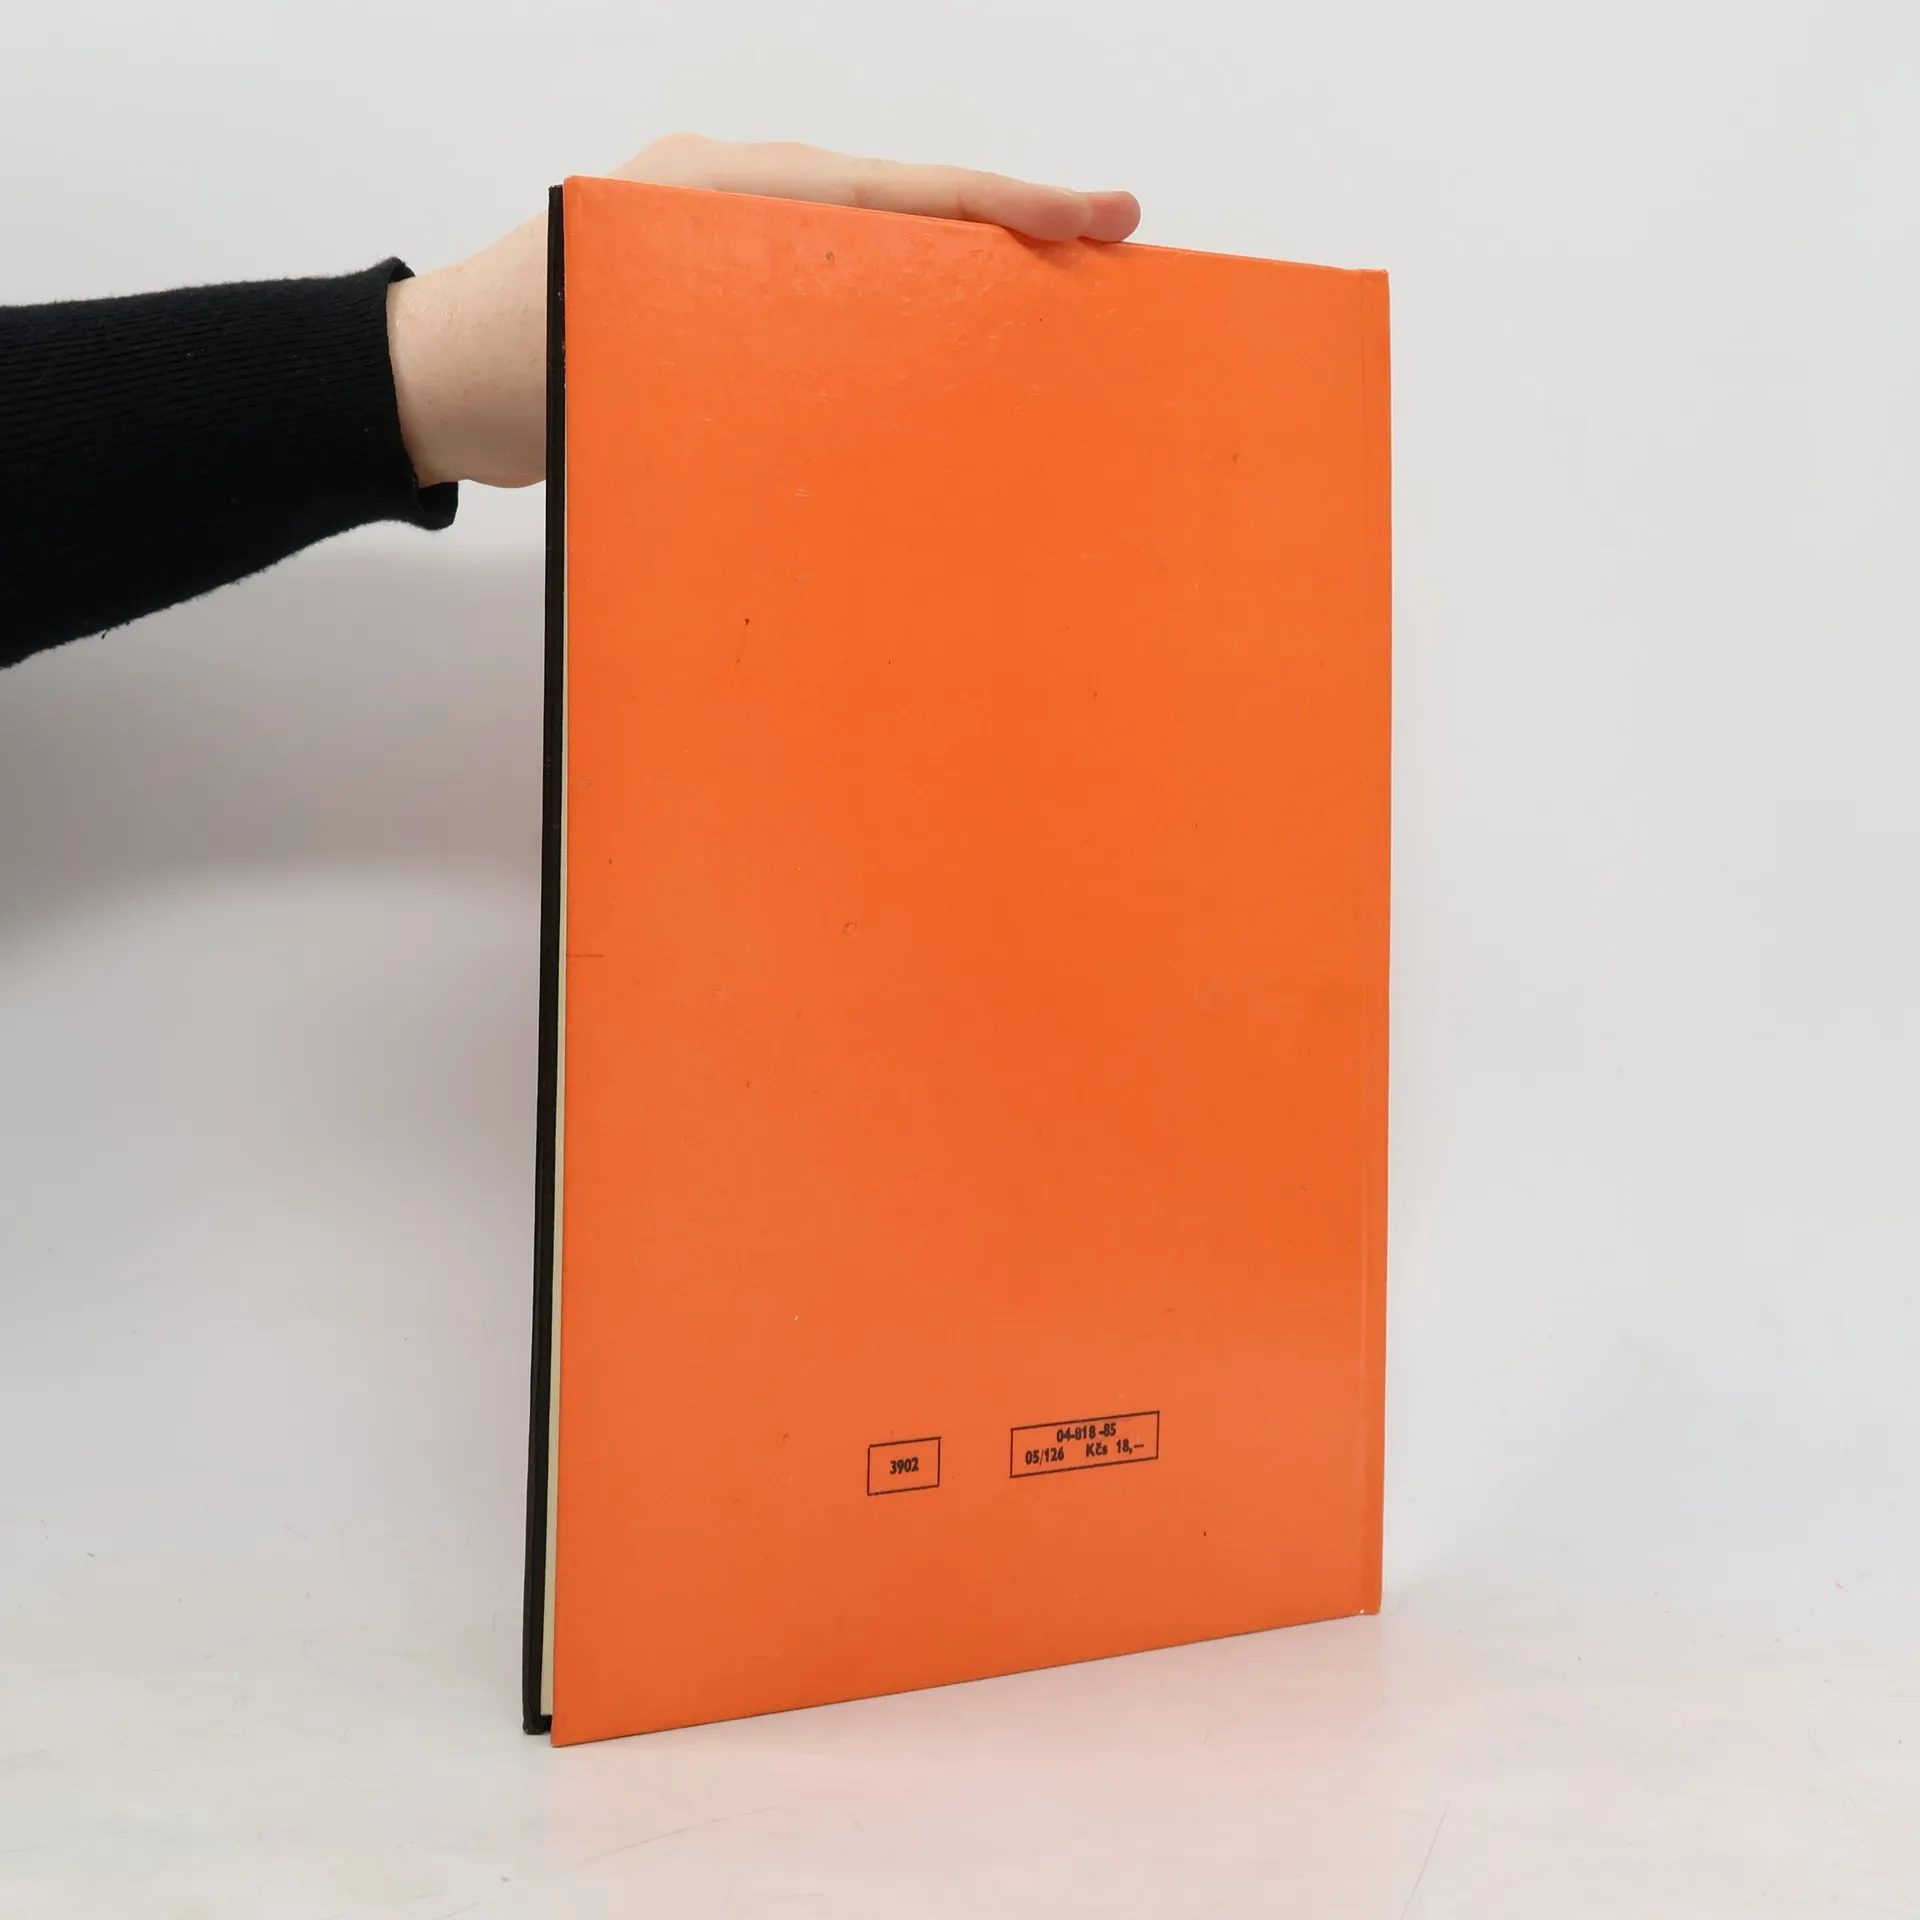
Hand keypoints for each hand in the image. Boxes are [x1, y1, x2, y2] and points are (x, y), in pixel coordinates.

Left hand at [387, 134, 1139, 490]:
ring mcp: (728, 246)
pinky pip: (828, 302)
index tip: (1098, 215)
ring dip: (949, 283)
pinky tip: (932, 369)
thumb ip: (731, 371)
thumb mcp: (627, 358)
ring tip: (1038, 318)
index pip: (895, 193)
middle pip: (902, 210)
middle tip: (1101, 250)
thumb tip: (847, 419)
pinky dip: (887, 325)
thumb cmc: (514, 363)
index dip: (1004, 207)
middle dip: (1002, 230)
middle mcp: (736, 204)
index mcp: (726, 194)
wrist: (435, 381)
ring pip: (871, 256)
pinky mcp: (720, 301)